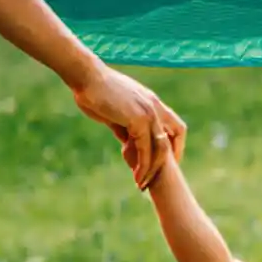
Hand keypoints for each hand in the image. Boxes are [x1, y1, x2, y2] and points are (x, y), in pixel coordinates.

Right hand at [69, 62, 184, 186]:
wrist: (86, 76)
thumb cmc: (95, 91)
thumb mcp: (116, 112)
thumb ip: (126, 127)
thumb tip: (128, 143)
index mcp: (152, 102)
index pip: (175, 126)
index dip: (175, 146)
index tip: (166, 163)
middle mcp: (155, 107)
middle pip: (173, 139)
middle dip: (166, 163)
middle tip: (155, 179)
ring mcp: (149, 112)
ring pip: (160, 148)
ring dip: (152, 169)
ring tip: (141, 184)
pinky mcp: (138, 119)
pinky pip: (145, 148)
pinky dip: (142, 165)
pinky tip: (135, 175)